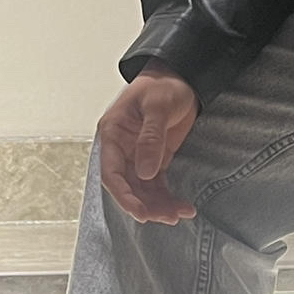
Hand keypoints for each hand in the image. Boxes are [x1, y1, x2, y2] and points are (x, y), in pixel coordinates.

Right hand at [97, 64, 200, 223]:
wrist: (181, 76)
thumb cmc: (163, 85)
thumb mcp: (157, 107)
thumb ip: (150, 138)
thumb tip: (144, 172)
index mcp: (112, 133)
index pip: (111, 172)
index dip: (124, 195)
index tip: (141, 212)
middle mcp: (121, 148)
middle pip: (127, 186)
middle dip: (146, 205)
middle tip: (167, 216)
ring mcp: (138, 155)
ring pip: (143, 190)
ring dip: (159, 205)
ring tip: (180, 214)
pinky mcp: (155, 159)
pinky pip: (157, 184)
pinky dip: (167, 197)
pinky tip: (182, 207)